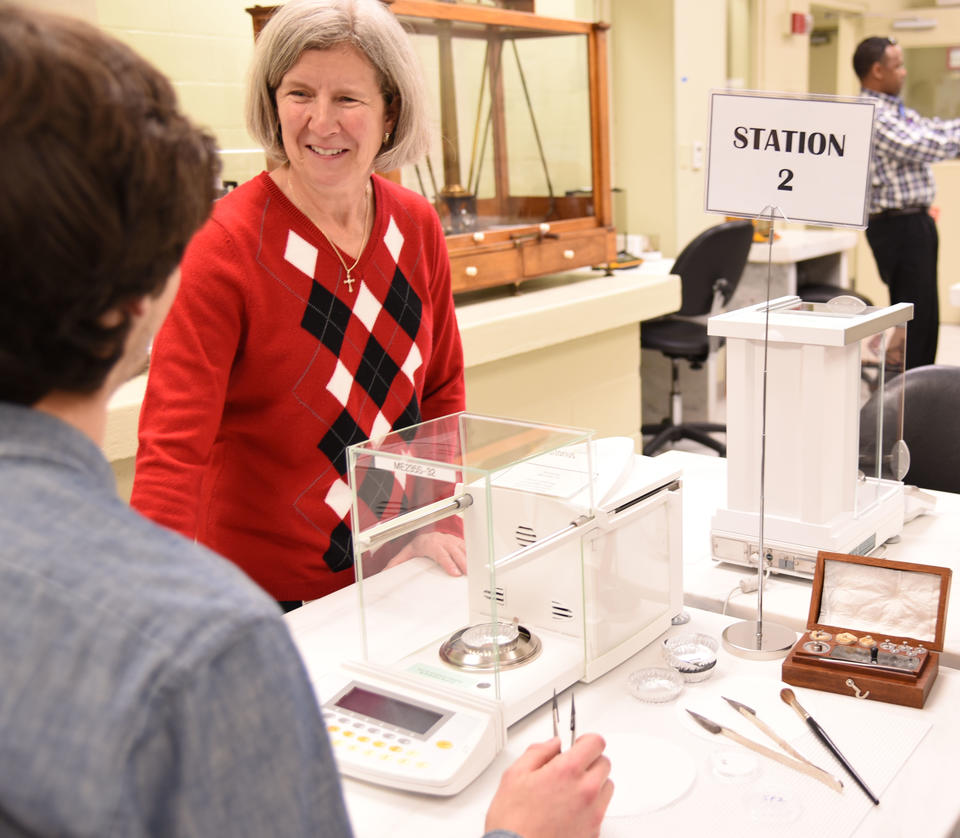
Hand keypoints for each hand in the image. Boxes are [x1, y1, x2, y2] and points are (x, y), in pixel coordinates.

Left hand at [384, 531, 466, 575]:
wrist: (424, 534)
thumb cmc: (417, 545)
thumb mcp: (406, 553)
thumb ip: (396, 563)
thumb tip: (386, 572)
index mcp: (430, 543)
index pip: (440, 552)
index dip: (447, 562)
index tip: (454, 572)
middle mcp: (441, 540)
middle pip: (453, 551)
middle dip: (461, 562)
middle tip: (466, 574)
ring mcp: (451, 540)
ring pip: (462, 548)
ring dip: (468, 559)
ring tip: (473, 572)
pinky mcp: (457, 542)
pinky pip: (466, 547)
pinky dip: (472, 555)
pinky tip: (476, 564)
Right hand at [483, 734, 612, 837]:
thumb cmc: (513, 821)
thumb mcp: (514, 775)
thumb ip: (537, 752)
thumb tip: (552, 745)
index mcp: (567, 771)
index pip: (595, 742)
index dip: (585, 741)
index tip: (578, 745)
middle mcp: (585, 791)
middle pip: (604, 764)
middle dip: (589, 761)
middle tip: (571, 768)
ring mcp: (592, 814)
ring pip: (606, 788)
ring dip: (593, 784)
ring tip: (570, 791)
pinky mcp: (593, 833)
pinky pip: (601, 811)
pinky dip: (590, 807)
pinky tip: (570, 810)